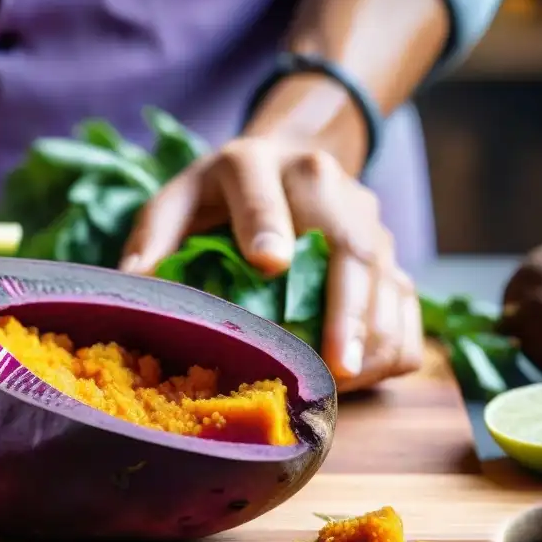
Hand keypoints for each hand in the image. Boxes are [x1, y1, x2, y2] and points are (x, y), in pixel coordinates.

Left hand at [118, 136, 423, 392]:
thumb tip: (133, 284)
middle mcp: (321, 182)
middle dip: (344, 308)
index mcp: (256, 163)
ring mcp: (365, 215)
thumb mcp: (178, 200)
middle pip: (348, 244)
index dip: (267, 225)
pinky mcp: (389, 249)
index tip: (268, 264)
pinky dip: (394, 341)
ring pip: (387, 276)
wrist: (290, 159)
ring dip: (373, 335)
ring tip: (348, 382)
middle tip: (334, 364)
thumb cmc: (222, 195)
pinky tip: (366, 374)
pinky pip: (408, 301)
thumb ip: (154, 237)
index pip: (264, 193)